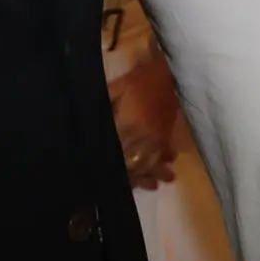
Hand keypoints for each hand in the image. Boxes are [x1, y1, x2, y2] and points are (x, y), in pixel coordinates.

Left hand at [109, 57, 180, 190]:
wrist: (167, 73)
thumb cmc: (139, 80)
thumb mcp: (117, 87)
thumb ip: (105, 104)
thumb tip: (91, 121)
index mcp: (129, 124)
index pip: (119, 150)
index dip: (111, 164)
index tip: (103, 176)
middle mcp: (144, 135)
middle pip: (134, 162)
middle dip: (127, 176)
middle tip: (118, 188)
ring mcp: (157, 137)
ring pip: (150, 163)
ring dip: (145, 176)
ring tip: (140, 187)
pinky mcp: (167, 136)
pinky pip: (164, 156)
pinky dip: (161, 167)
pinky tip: (161, 179)